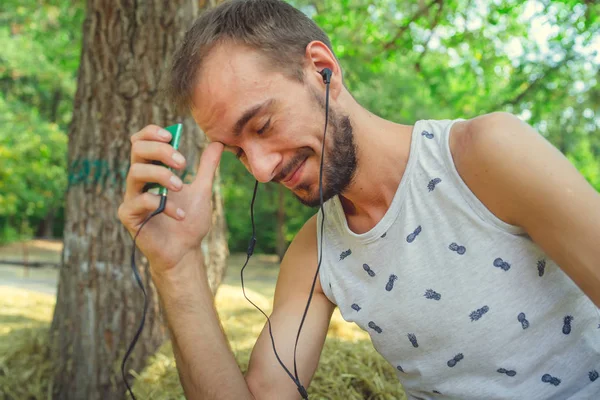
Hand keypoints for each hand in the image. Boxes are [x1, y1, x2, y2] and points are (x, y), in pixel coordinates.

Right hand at [117, 124, 223, 271]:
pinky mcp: (129, 216)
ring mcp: (131, 198)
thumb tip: (218, 142)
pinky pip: (141, 201)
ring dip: (162, 175)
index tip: (171, 136)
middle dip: (161, 151)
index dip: (151, 133)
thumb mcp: (203, 189)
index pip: (141, 141)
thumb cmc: (189, 222)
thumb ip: (207, 166)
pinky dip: (163, 205)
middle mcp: (138, 181)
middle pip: (137, 150)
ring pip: (136, 172)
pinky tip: (180, 215)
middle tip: (183, 163)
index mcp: (152, 170)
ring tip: (182, 186)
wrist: (186, 252)